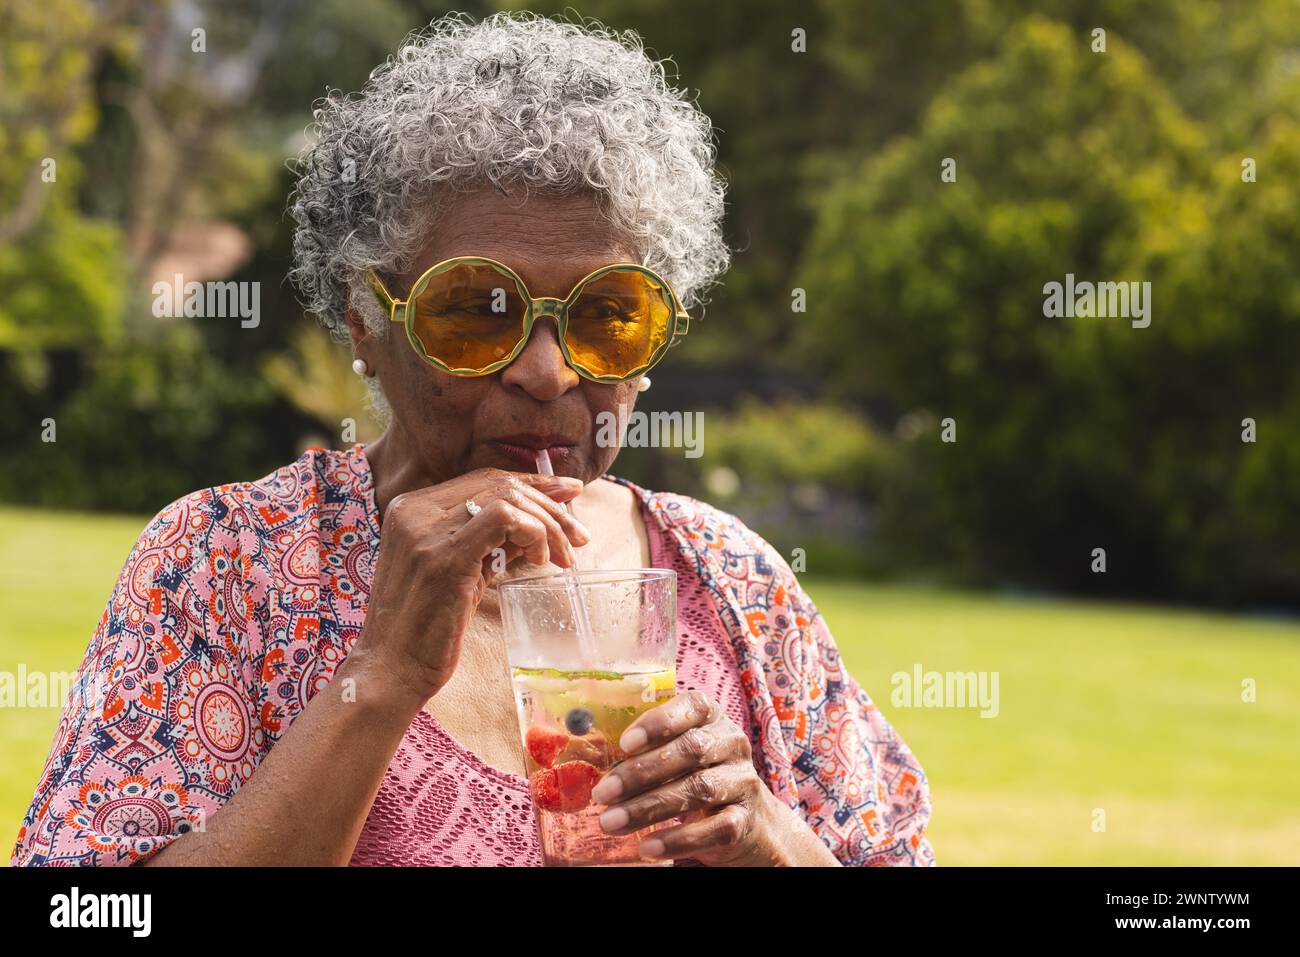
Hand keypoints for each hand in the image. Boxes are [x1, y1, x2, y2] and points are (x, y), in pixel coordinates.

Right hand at [344, 468, 589, 710]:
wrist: (390, 670)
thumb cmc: (424, 629)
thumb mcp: (459, 572)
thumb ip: (490, 543)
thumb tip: (539, 525)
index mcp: (412, 509)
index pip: (484, 480)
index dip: (533, 484)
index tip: (569, 494)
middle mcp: (414, 511)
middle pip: (499, 484)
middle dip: (550, 506)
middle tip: (578, 537)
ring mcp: (426, 531)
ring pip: (507, 497)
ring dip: (548, 524)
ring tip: (563, 557)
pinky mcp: (444, 557)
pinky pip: (504, 518)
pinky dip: (533, 532)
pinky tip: (540, 558)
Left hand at [589, 690, 839, 865]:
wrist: (748, 818)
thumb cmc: (695, 775)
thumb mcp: (675, 754)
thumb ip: (646, 750)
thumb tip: (595, 763)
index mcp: (711, 717)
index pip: (691, 708)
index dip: (658, 723)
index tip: (625, 744)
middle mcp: (732, 743)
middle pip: (690, 751)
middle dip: (641, 773)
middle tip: (602, 793)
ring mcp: (742, 781)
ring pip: (698, 790)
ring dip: (650, 807)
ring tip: (611, 822)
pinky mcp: (744, 820)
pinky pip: (713, 829)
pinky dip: (677, 839)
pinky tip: (647, 847)